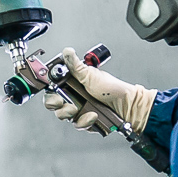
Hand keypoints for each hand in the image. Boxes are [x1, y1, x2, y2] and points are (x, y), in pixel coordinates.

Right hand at [43, 49, 157, 131]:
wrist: (127, 106)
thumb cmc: (112, 89)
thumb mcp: (91, 75)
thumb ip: (75, 65)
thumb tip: (67, 51)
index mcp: (72, 84)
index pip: (52, 89)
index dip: (50, 92)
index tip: (54, 92)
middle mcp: (73, 97)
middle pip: (53, 104)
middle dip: (57, 105)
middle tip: (66, 103)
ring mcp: (78, 110)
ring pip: (63, 116)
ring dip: (70, 114)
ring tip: (81, 109)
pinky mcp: (85, 121)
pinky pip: (77, 125)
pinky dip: (85, 121)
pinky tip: (93, 115)